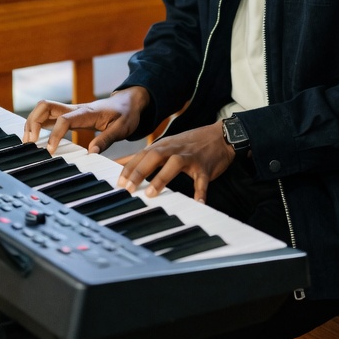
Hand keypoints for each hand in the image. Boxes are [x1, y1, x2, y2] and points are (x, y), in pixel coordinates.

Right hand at [22, 87, 149, 154]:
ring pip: (44, 109)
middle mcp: (75, 109)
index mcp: (87, 112)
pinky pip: (48, 115)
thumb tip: (91, 153)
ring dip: (32, 122)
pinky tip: (35, 137)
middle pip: (45, 106)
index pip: (64, 120)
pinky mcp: (69, 115)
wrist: (129, 101)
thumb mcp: (122, 129)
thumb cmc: (126, 114)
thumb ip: (107, 140)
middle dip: (33, 122)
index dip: (54, 134)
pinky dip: (38, 124)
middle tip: (30, 143)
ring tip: (29, 142)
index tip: (50, 151)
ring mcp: (70, 110)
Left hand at [116, 122, 234, 202]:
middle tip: (128, 189)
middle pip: (153, 157)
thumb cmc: (190, 143)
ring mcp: (190, 157)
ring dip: (161, 178)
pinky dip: (200, 192)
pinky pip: (201, 180)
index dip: (129, 169)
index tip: (118, 184)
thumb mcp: (168, 145)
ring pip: (174, 164)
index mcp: (164, 146)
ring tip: (151, 194)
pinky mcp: (205, 167)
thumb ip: (149, 155)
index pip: (142, 155)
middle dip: (139, 172)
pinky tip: (197, 203)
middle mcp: (174, 149)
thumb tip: (124, 165)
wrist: (220, 136)